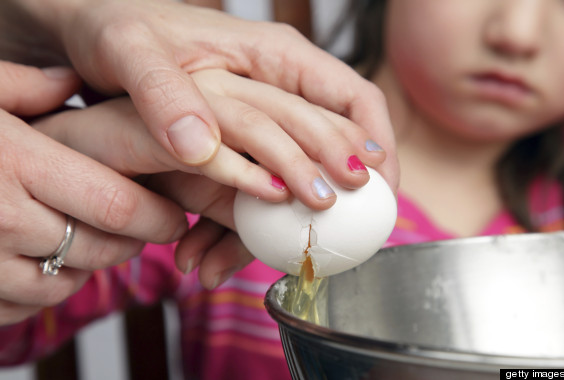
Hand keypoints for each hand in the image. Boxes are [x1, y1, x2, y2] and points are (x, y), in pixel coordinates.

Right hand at [0, 61, 187, 324]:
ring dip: (88, 268)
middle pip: (99, 248)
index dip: (158, 216)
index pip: (117, 205)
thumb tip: (71, 80)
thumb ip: (22, 85)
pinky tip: (40, 262)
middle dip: (132, 243)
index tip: (176, 215)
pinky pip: (18, 308)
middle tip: (144, 230)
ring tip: (92, 243)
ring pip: (63, 283)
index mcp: (15, 161)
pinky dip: (40, 290)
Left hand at [34, 67, 390, 285]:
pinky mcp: (235, 142)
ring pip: (298, 171)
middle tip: (343, 236)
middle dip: (347, 192)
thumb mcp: (132, 52)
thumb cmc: (117, 30)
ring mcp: (258, 115)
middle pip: (339, 141)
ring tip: (262, 256)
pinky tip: (216, 248)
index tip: (379, 192)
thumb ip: (165, 94)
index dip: (376, 147)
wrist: (90, 40)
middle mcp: (277, 86)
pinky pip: (259, 184)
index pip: (353, 97)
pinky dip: (246, 220)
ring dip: (288, 218)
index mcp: (275, 56)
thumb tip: (201, 148)